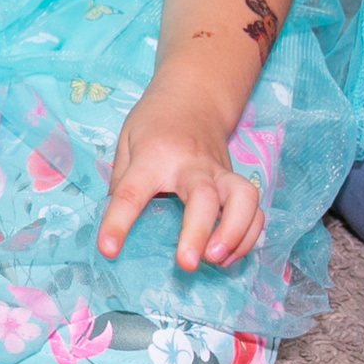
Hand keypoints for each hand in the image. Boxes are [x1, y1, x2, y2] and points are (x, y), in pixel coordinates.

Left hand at [98, 92, 264, 270]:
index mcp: (152, 156)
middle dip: (198, 231)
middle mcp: (191, 164)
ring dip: (234, 234)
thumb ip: (121, 181)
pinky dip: (249, 237)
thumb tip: (117, 222)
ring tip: (216, 261)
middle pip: (202, 196)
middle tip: (187, 263)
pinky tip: (229, 255)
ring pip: (242, 199)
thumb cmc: (153, 125)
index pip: (131, 191)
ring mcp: (220, 173)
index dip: (118, 223)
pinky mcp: (237, 182)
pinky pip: (255, 211)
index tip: (108, 250)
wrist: (192, 100)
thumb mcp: (125, 142)